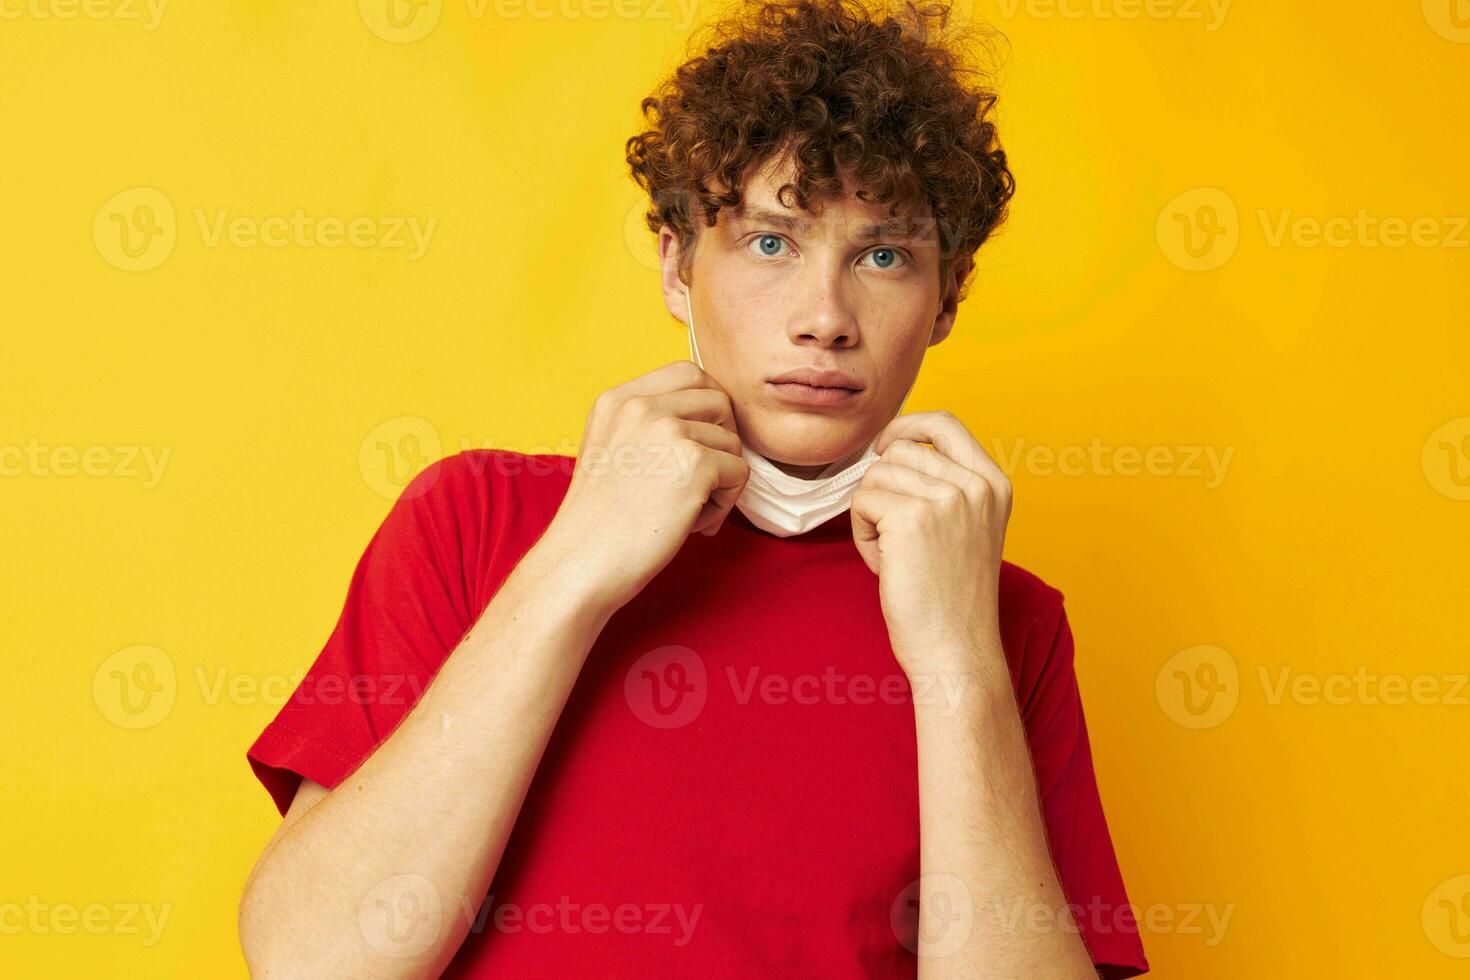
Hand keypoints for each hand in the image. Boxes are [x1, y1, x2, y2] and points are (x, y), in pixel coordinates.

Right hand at [545, 360, 748, 609]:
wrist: (582, 563)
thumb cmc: (600, 521)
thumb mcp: (610, 449)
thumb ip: (650, 425)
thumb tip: (715, 421)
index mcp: (617, 399)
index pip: (688, 372)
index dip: (708, 405)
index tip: (702, 441)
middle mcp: (641, 406)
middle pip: (719, 402)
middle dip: (722, 441)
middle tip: (701, 480)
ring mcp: (669, 432)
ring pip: (733, 443)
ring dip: (721, 481)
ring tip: (686, 511)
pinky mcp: (695, 464)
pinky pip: (740, 473)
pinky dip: (724, 504)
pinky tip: (692, 523)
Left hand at [850, 411, 1011, 677]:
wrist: (957, 650)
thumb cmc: (953, 600)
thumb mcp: (969, 529)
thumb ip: (947, 487)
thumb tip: (894, 448)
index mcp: (994, 484)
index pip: (944, 423)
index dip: (906, 427)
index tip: (883, 449)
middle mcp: (975, 485)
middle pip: (898, 452)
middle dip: (883, 491)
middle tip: (898, 540)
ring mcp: (946, 498)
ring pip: (875, 476)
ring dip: (871, 515)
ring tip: (895, 555)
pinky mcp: (912, 517)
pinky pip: (861, 501)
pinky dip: (862, 534)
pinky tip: (886, 565)